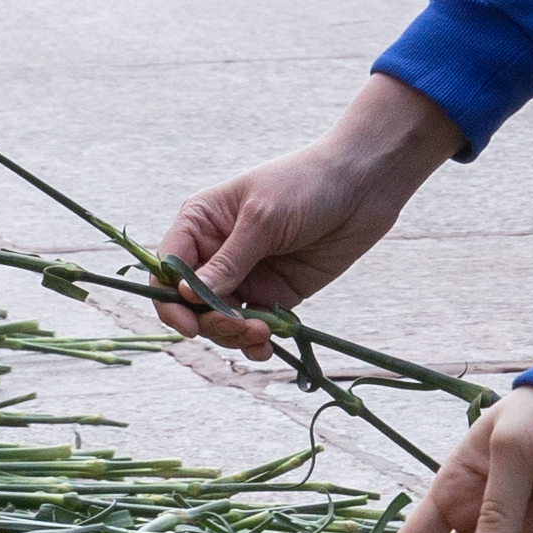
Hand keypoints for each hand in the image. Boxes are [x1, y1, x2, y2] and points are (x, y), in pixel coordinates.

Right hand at [159, 81, 464, 347]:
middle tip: (241, 327)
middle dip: (210, 322)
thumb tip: (185, 295)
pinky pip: (253, 326)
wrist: (365, 184)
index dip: (170, 301)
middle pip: (191, 304)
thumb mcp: (263, 219)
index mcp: (200, 224)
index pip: (167, 270)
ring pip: (220, 320)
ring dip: (233, 335)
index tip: (190, 324)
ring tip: (260, 335)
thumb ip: (228, 261)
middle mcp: (216, 252)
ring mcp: (246, 275)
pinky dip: (255, 341)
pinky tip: (265, 347)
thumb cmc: (307, 185)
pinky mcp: (275, 293)